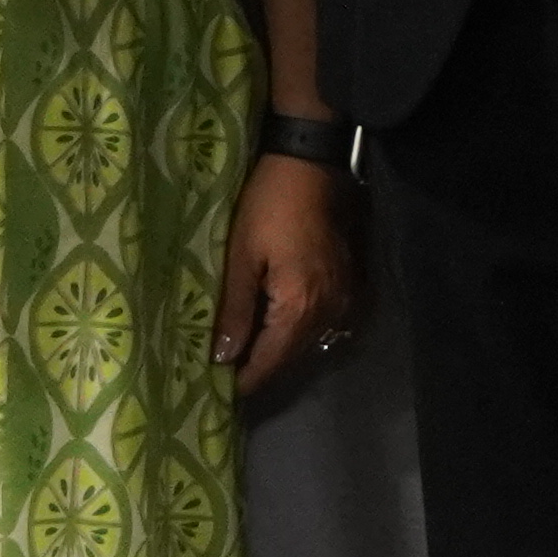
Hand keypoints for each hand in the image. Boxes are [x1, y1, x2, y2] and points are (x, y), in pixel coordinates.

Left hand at [214, 155, 362, 396]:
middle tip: (220, 375)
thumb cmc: (268, 205)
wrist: (310, 164)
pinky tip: (269, 328)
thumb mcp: (241, 255)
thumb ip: (234, 311)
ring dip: (275, 352)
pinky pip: (318, 324)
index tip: (212, 392)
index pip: (269, 363)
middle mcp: (327, 312)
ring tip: (240, 354)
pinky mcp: (345, 286)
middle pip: (289, 359)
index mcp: (300, 308)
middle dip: (257, 370)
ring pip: (304, 343)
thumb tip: (221, 358)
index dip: (242, 382)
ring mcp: (341, 300)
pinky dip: (292, 332)